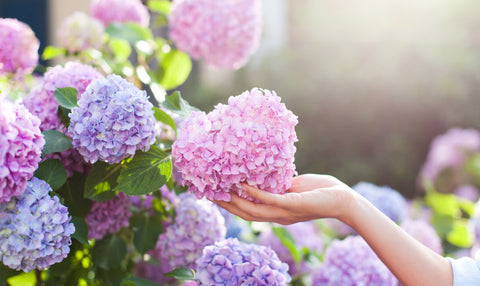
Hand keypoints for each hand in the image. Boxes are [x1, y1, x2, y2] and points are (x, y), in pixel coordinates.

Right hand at [214, 174, 357, 224]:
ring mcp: (285, 212)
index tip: (214, 194)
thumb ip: (277, 185)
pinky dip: (255, 193)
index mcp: (276, 213)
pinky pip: (271, 199)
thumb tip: (262, 174)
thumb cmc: (319, 191)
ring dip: (236, 200)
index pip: (248, 212)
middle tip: (209, 193)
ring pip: (254, 210)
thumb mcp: (293, 187)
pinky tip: (244, 184)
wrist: (342, 199)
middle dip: (226, 205)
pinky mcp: (294, 204)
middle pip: (246, 214)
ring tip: (220, 189)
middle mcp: (278, 217)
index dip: (230, 205)